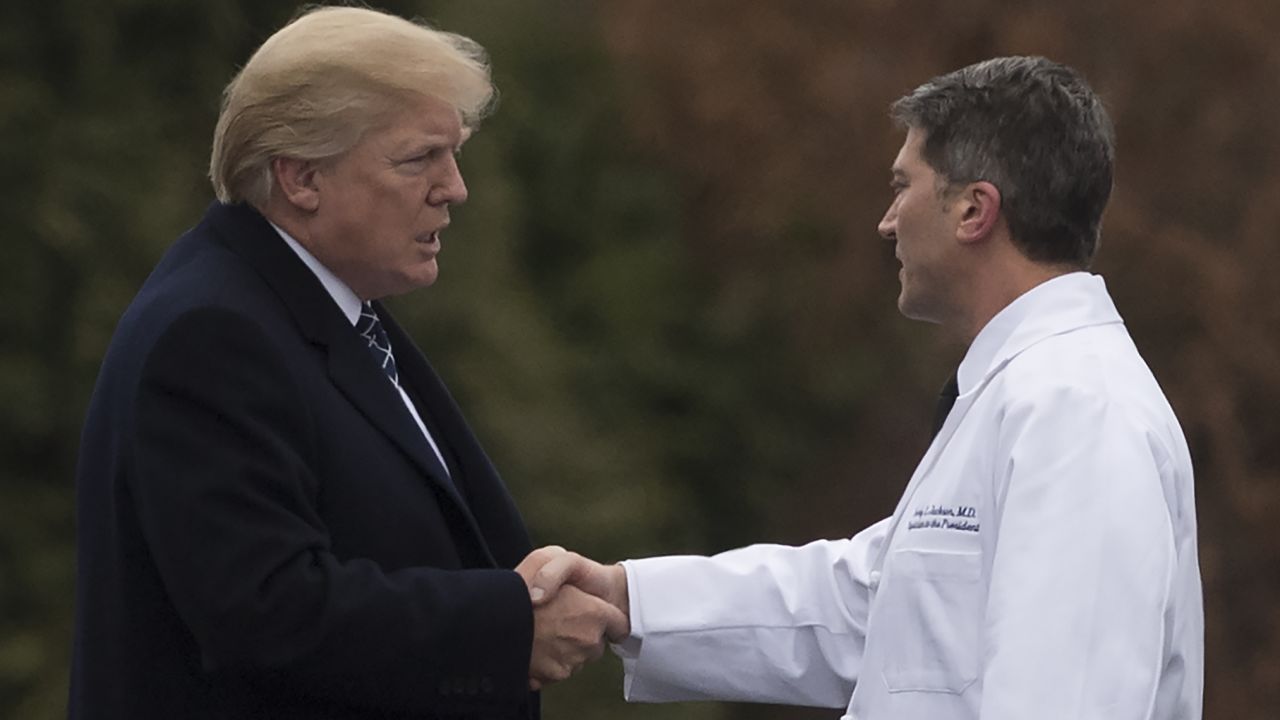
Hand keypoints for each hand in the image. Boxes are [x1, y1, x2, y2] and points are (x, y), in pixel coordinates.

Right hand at [517, 547, 628, 689]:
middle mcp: (587, 641)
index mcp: (594, 613)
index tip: (592, 614)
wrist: (489, 621)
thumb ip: (571, 572)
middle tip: (558, 619)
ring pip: (577, 659)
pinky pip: (557, 671)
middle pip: (596, 644)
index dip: (604, 616)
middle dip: (583, 633)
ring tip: (542, 631)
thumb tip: (577, 596)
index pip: (617, 623)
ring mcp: (570, 662)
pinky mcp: (551, 678)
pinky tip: (534, 646)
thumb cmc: (521, 583)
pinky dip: (547, 662)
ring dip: (565, 648)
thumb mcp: (547, 557)